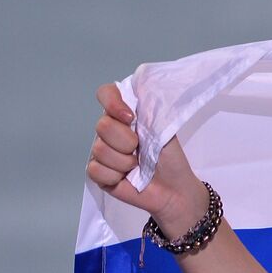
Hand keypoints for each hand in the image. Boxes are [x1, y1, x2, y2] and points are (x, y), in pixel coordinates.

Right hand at [86, 82, 205, 232]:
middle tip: (141, 150)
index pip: (106, 94)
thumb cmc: (171, 159)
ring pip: (100, 150)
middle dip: (127, 141)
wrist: (175, 189)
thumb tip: (140, 83)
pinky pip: (96, 169)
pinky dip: (115, 176)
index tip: (131, 117)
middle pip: (102, 125)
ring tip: (137, 166)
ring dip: (124, 161)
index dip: (113, 102)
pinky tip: (126, 178)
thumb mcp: (165, 129)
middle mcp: (110, 130)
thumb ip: (150, 108)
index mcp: (125, 115)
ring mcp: (101, 151)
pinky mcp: (98, 173)